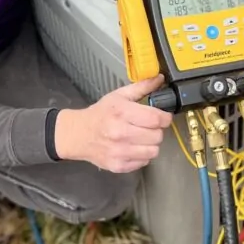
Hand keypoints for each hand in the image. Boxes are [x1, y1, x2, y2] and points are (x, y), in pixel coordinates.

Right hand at [54, 75, 172, 172]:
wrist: (78, 134)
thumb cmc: (101, 114)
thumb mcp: (119, 96)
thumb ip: (141, 87)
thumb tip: (160, 78)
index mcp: (122, 113)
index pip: (155, 118)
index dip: (165, 117)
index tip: (163, 117)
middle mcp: (120, 133)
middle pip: (157, 136)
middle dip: (157, 130)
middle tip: (149, 127)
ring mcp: (119, 152)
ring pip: (154, 151)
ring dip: (151, 144)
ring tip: (142, 138)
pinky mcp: (118, 165)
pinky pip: (144, 162)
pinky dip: (142, 155)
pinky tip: (134, 147)